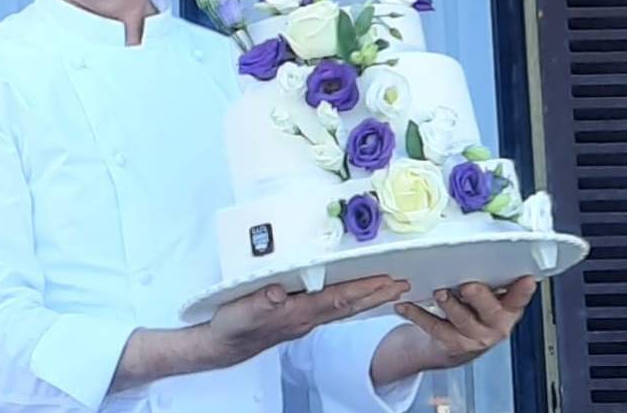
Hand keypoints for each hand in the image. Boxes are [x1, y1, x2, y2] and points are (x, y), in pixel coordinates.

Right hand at [203, 276, 409, 367]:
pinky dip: (350, 301)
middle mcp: (306, 318)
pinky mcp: (297, 318)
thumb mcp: (242, 311)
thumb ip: (262, 302)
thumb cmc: (232, 326)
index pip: (337, 299)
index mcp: (297, 312)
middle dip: (377, 295)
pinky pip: (332, 309)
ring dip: (368, 298)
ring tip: (389, 289)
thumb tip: (280, 292)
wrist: (223, 345)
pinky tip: (354, 298)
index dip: (363, 289)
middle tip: (403, 285)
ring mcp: (304, 320)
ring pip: (344, 308)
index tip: (386, 280)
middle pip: (349, 306)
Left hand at [394, 276, 537, 370]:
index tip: (526, 279)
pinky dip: (417, 314)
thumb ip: (486, 279)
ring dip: (449, 305)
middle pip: (489, 310)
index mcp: (507, 309)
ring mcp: (474, 336)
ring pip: (462, 320)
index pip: (518, 299)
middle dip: (479, 297)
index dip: (523, 291)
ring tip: (440, 293)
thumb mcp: (485, 297)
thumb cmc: (471, 311)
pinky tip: (404, 305)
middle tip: (468, 286)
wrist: (454, 346)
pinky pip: (433, 327)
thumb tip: (473, 247)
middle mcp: (494, 324)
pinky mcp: (451, 343)